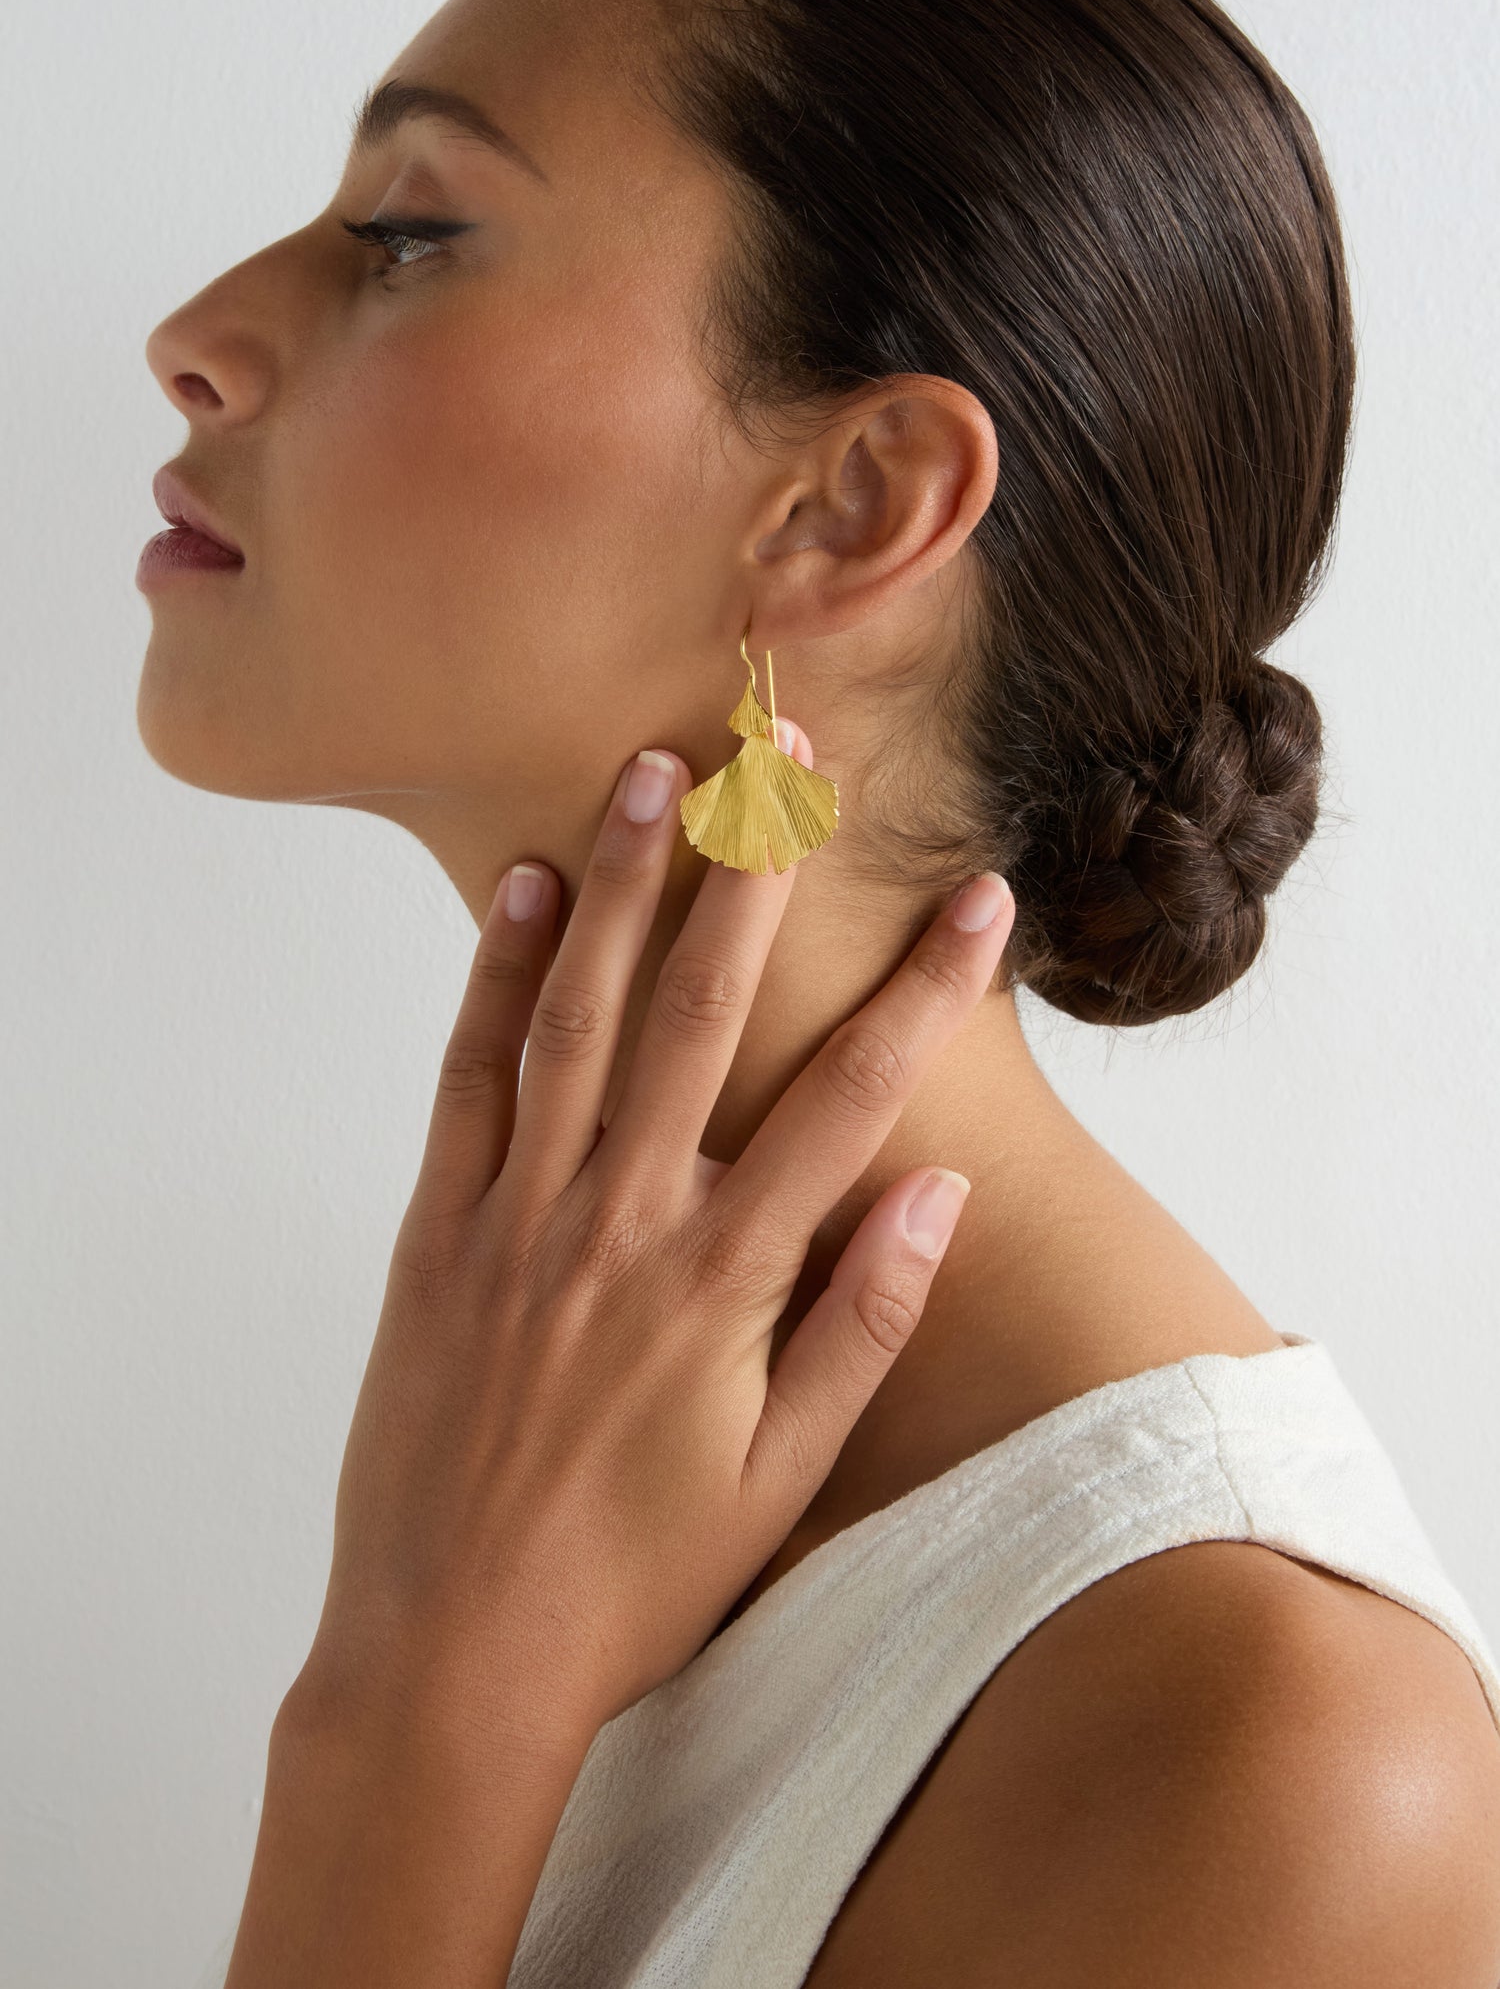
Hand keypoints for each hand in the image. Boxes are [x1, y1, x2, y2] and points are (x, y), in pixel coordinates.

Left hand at [296, 731, 1015, 1746]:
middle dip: (754, 874)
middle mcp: (624, 1222)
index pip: (849, 1100)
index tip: (977, 900)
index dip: (923, 990)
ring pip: (578, 1016)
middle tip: (785, 763)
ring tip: (654, 774)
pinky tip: (522, 893)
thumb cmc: (637, 1576)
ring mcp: (521, 1217)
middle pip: (700, 1011)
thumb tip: (933, 1191)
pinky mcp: (438, 1233)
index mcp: (723, 1280)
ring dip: (619, 884)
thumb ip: (861, 1325)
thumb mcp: (783, 1474)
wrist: (455, 1652)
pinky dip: (497, 978)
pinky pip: (470, 1079)